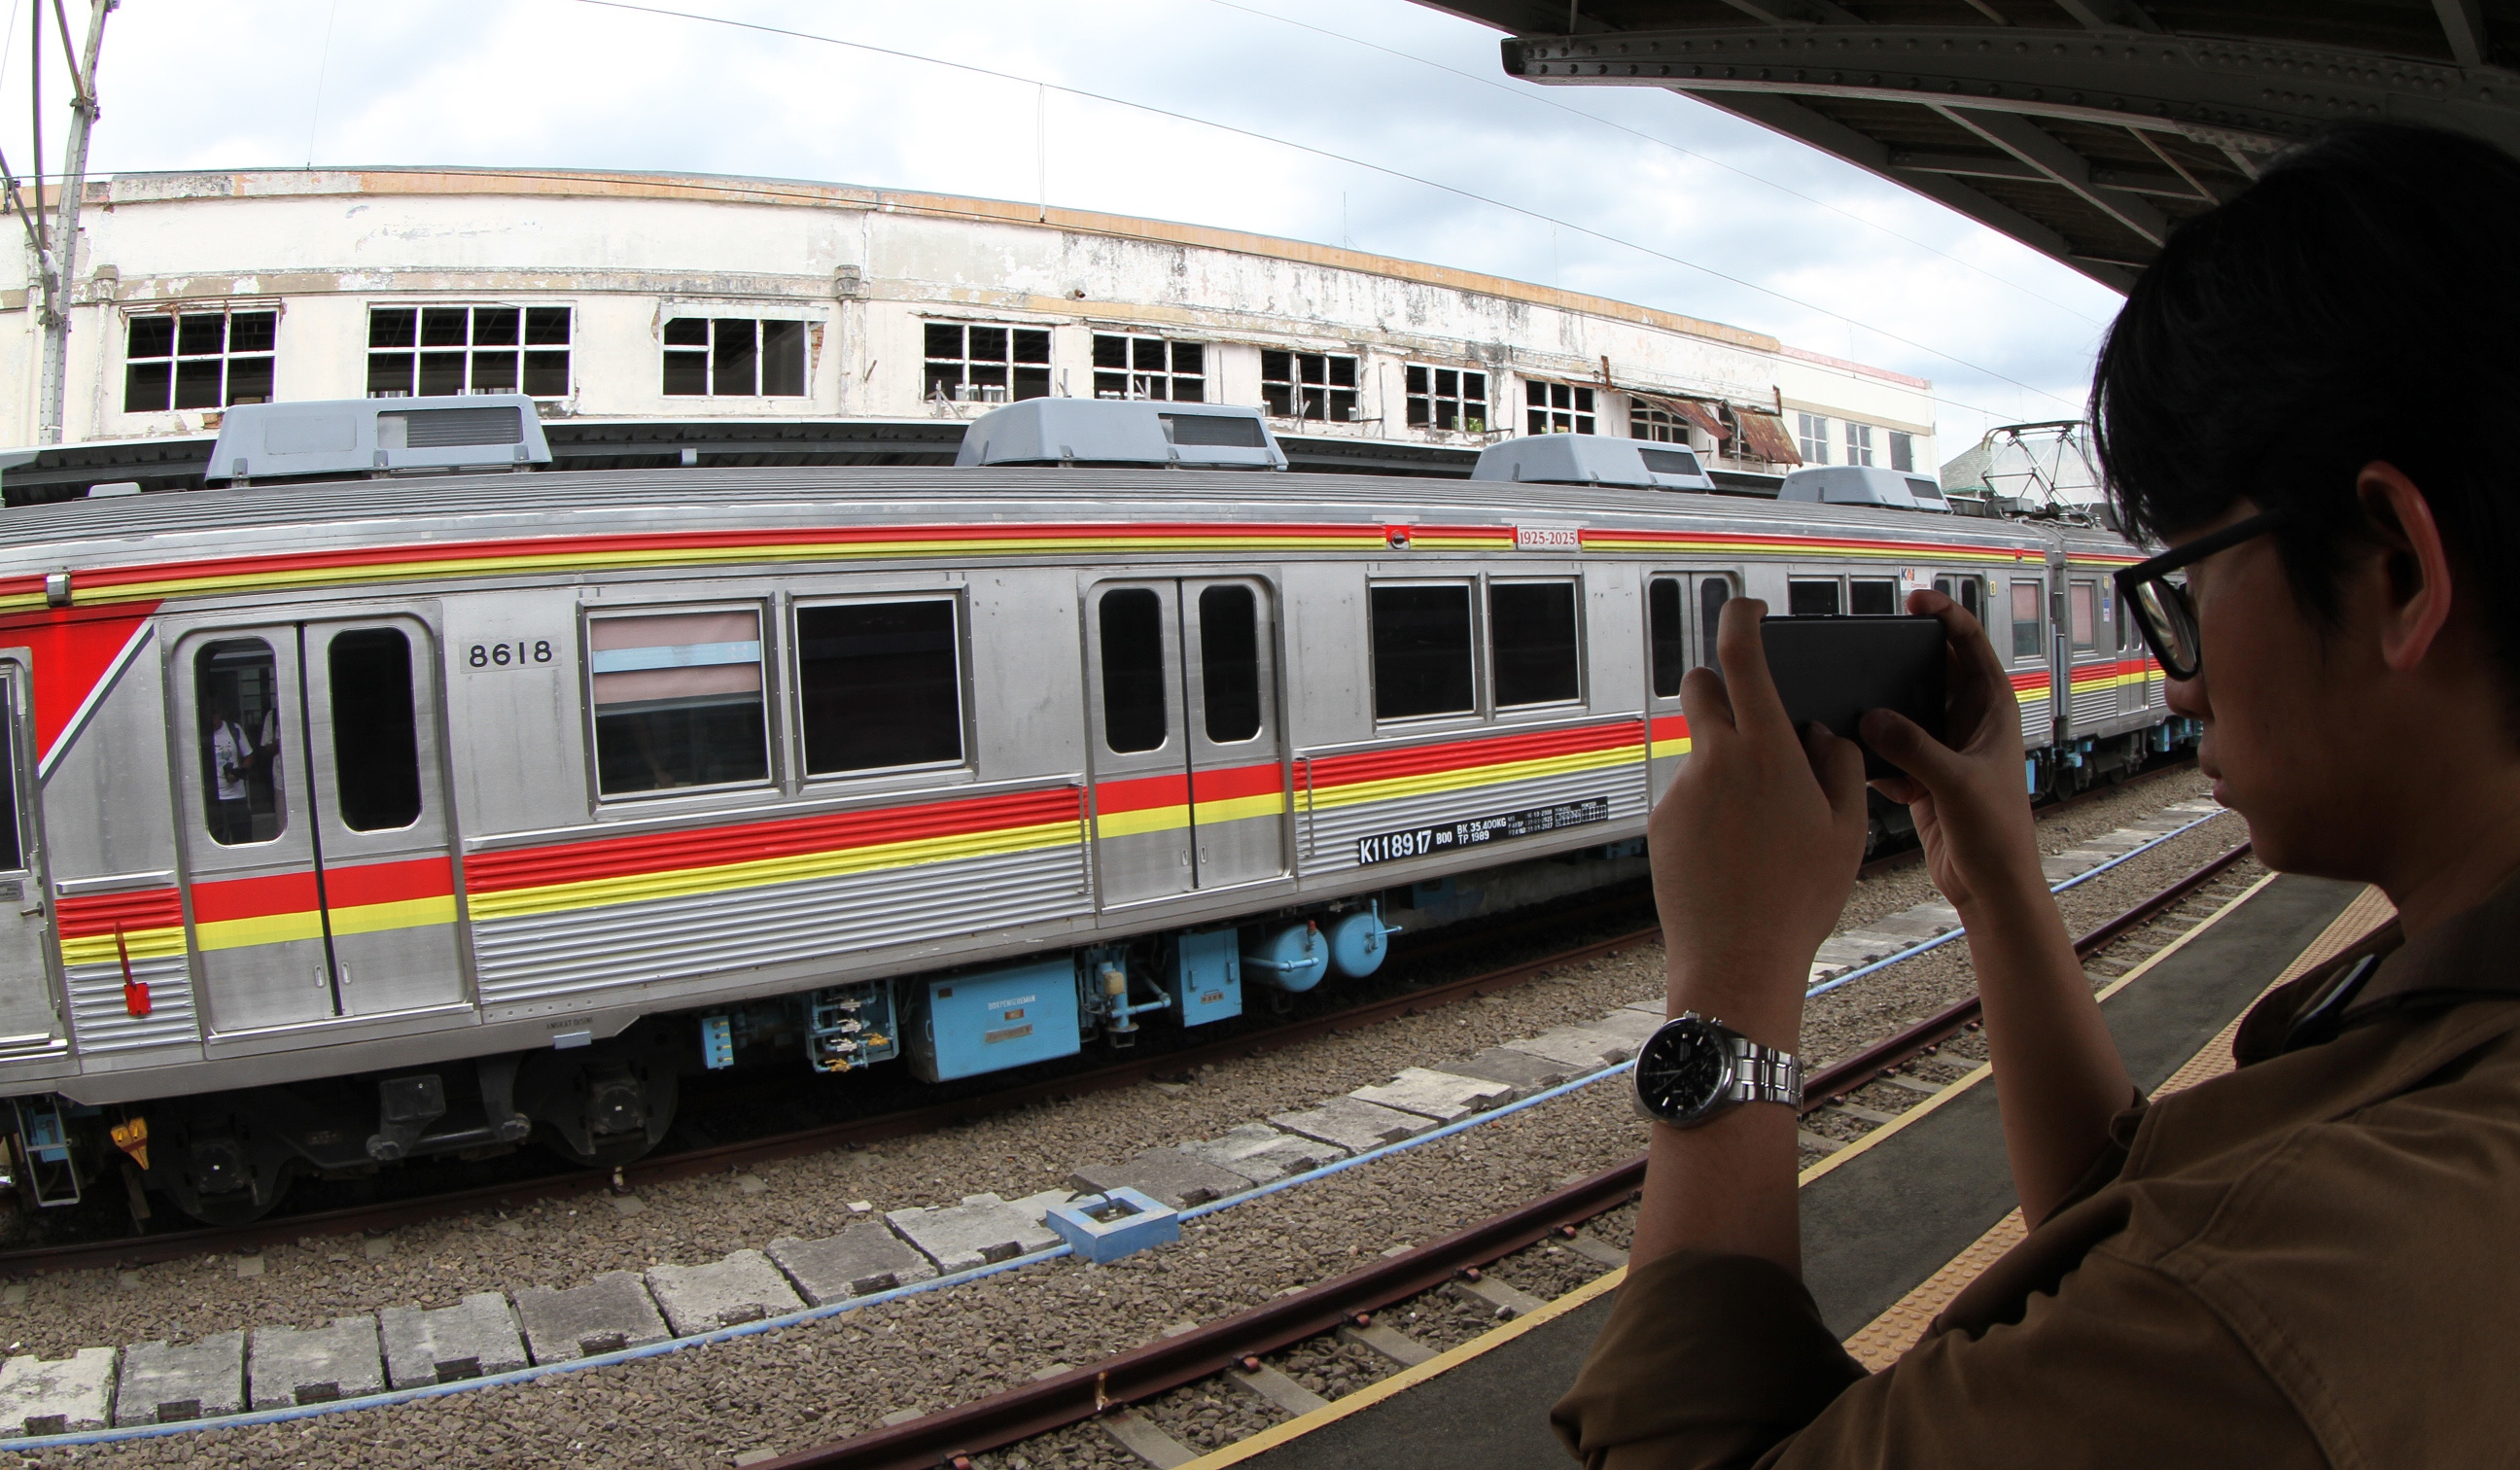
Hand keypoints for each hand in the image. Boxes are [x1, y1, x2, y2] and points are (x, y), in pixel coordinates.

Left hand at [1649, 596, 1868, 1045]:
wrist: (1737, 960)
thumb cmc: (1799, 898)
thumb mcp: (1847, 828)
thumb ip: (1838, 764)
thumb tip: (1820, 731)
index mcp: (1767, 752)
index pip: (1743, 658)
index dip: (1741, 619)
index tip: (1746, 606)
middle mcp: (1715, 761)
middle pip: (1700, 687)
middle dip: (1720, 684)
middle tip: (1751, 714)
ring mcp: (1681, 791)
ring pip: (1699, 749)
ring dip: (1724, 761)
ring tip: (1759, 824)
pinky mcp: (1660, 822)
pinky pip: (1687, 795)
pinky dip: (1709, 807)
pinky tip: (1733, 855)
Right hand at [1861, 589, 2041, 916]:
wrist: (1991, 885)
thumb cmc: (1997, 833)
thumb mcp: (1955, 782)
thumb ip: (1913, 747)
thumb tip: (1872, 716)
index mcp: (1994, 710)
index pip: (1971, 646)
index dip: (1946, 616)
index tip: (1915, 600)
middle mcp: (1971, 722)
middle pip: (1934, 671)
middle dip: (1904, 657)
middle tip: (1871, 639)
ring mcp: (1946, 747)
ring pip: (1908, 710)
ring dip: (1885, 709)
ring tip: (1857, 700)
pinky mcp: (1925, 774)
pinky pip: (1891, 749)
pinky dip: (1875, 753)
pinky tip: (1862, 762)